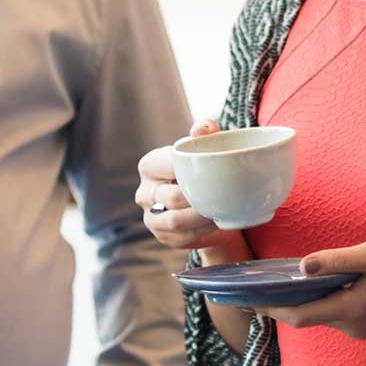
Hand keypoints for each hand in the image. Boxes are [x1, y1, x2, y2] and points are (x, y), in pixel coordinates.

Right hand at [136, 120, 247, 259]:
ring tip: (220, 210)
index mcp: (149, 165)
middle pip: (171, 197)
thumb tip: (206, 127)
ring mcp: (151, 218)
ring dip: (200, 217)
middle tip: (222, 195)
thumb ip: (203, 133)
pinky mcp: (163, 237)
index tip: (212, 170)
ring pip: (175, 221)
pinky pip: (182, 237)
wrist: (202, 203)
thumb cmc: (199, 171)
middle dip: (197, 198)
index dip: (190, 168)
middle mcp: (144, 193)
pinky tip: (215, 222)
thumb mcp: (202, 148)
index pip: (167, 165)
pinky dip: (202, 231)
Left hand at [254, 230, 365, 338]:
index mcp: (351, 309)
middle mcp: (352, 323)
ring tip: (269, 287)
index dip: (272, 311)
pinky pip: (329, 310)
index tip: (250, 302)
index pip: (301, 317)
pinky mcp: (361, 316)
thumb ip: (337, 261)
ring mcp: (357, 323)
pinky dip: (312, 300)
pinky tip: (299, 287)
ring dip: (295, 302)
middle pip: (306, 318)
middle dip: (278, 307)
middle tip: (251, 294)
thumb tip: (303, 266)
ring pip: (318, 314)